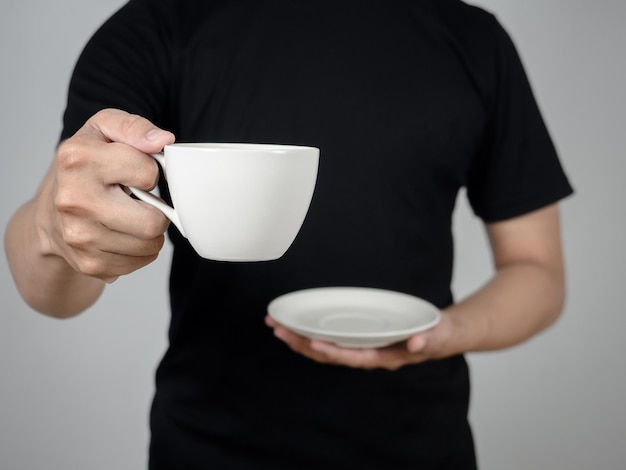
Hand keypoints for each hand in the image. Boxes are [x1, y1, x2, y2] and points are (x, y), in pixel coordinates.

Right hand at [37, 108, 175, 281]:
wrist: (49, 213)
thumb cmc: (83, 167)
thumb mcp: (103, 130)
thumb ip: (135, 128)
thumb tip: (163, 140)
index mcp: (78, 159)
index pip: (149, 173)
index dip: (149, 171)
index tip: (133, 171)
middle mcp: (74, 200)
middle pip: (153, 221)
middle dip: (157, 210)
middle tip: (141, 201)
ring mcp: (80, 236)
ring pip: (151, 244)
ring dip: (150, 232)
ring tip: (132, 216)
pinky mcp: (89, 263)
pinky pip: (141, 262)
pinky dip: (141, 250)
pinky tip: (124, 234)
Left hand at [265, 311, 458, 370]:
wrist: (440, 335)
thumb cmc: (435, 335)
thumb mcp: (436, 336)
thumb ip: (427, 340)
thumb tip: (415, 343)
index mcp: (384, 356)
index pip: (352, 357)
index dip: (331, 352)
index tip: (311, 342)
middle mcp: (368, 355)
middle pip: (329, 354)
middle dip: (302, 343)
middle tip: (278, 329)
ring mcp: (361, 349)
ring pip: (325, 348)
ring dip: (299, 339)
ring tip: (276, 327)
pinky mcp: (358, 339)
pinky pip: (330, 340)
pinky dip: (310, 333)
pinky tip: (296, 326)